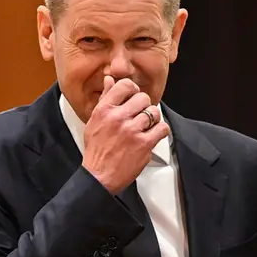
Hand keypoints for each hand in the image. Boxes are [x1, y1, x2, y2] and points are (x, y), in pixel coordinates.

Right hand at [82, 76, 169, 193]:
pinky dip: (160, 131)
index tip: (134, 98)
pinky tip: (153, 135)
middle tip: (140, 116)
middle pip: (143, 98)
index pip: (125, 86)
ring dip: (153, 119)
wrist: (99, 176)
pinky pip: (162, 128)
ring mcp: (132, 131)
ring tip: (146, 127)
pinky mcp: (144, 144)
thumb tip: (110, 80)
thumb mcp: (94, 121)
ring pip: (154, 112)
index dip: (133, 90)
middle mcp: (118, 118)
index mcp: (104, 110)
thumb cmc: (97, 150)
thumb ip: (105, 99)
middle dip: (144, 106)